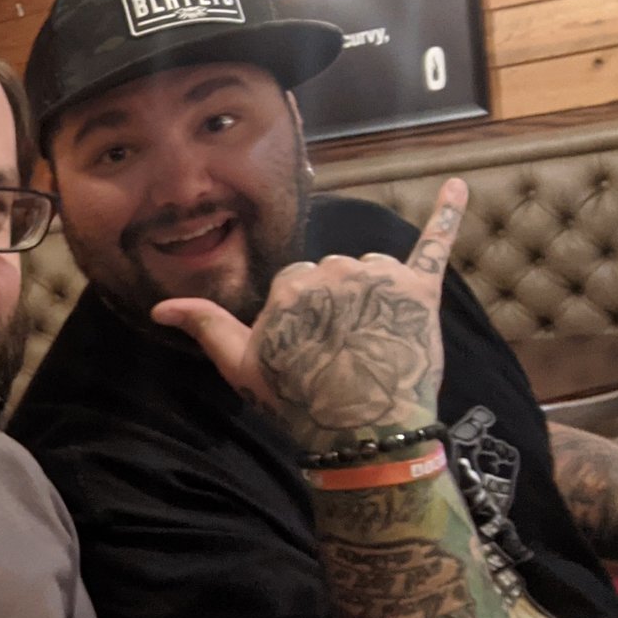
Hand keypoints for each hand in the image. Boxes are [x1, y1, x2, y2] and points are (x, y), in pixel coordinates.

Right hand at [150, 179, 465, 451]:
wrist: (365, 432)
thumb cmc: (297, 402)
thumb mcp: (241, 367)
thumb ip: (206, 326)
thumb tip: (160, 308)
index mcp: (290, 286)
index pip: (295, 285)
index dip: (300, 320)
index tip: (306, 352)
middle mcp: (334, 270)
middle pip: (333, 274)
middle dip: (336, 307)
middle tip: (340, 354)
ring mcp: (380, 278)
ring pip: (372, 269)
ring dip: (373, 294)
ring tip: (374, 342)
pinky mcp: (422, 289)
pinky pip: (435, 242)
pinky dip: (448, 212)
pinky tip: (458, 185)